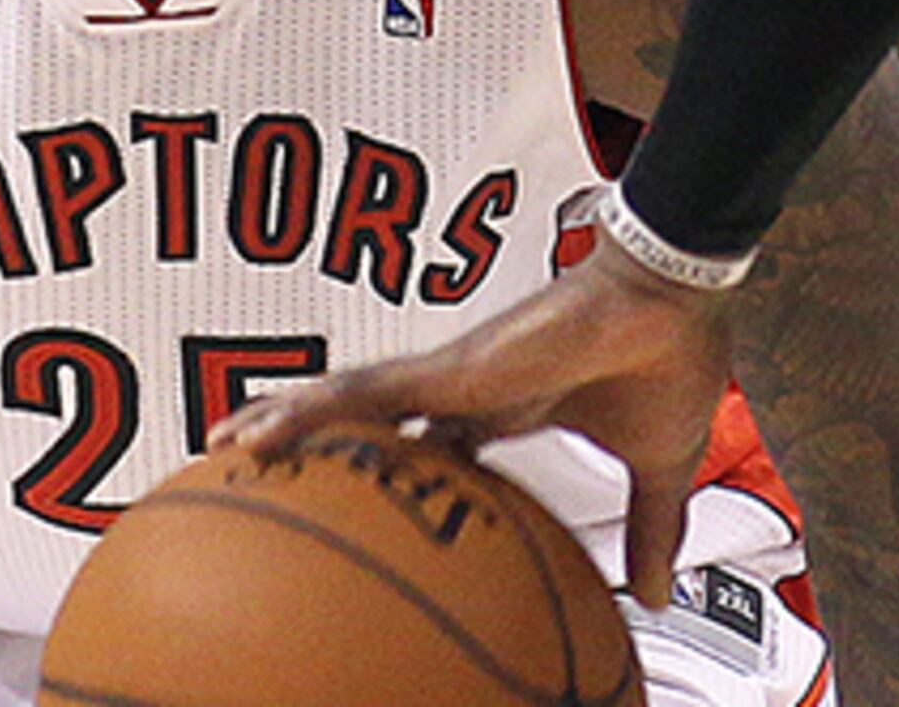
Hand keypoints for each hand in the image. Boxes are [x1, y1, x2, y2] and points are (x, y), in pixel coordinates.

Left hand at [217, 240, 729, 607]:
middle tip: (262, 465)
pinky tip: (256, 435)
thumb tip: (653, 596)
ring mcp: (449, 378)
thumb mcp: (654, 471)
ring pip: (347, 404)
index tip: (375, 500)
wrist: (673, 302)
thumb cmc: (667, 363)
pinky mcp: (445, 371)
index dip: (399, 467)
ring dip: (287, 423)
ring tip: (224, 445)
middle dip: (318, 438)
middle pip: (371, 419)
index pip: (434, 441)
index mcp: (508, 408)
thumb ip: (648, 532)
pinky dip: (303, 413)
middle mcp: (466, 391)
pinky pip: (356, 395)